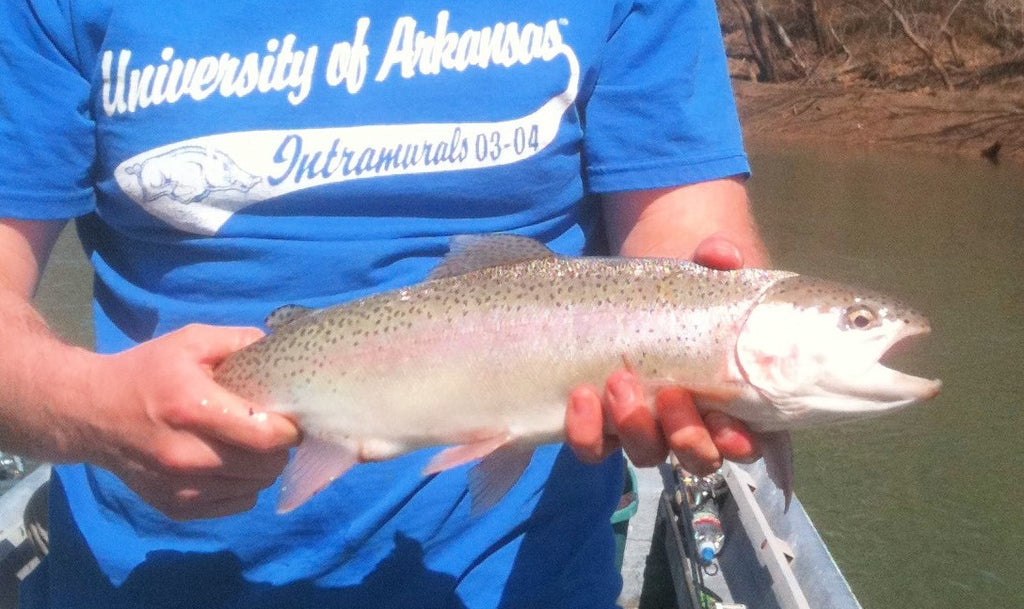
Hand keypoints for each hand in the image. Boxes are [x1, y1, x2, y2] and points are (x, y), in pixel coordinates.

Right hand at [80, 324, 299, 519]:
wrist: (91, 413)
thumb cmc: (148, 372)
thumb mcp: (190, 342)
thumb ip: (239, 341)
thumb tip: (280, 349)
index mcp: (191, 408)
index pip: (264, 436)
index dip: (289, 429)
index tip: (290, 418)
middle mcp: (184, 455)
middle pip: (265, 466)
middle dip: (279, 449)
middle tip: (273, 432)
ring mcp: (178, 487)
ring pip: (255, 487)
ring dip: (263, 468)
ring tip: (252, 447)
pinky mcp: (175, 508)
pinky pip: (237, 505)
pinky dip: (245, 487)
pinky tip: (232, 465)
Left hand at [564, 235, 759, 473]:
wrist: (633, 286)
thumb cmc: (684, 287)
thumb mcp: (704, 269)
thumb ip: (718, 258)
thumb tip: (721, 254)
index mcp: (728, 397)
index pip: (743, 440)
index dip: (737, 443)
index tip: (726, 424)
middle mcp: (688, 422)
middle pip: (696, 457)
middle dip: (686, 436)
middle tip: (673, 394)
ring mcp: (645, 425)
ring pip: (646, 454)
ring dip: (635, 428)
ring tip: (619, 382)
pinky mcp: (603, 421)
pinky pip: (595, 447)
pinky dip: (588, 432)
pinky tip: (581, 396)